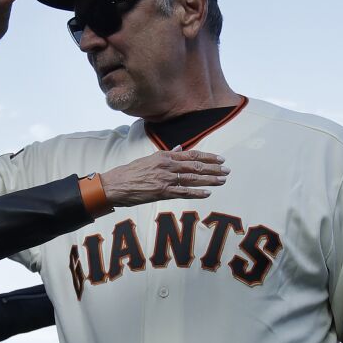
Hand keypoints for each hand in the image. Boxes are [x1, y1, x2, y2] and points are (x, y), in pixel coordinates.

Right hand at [100, 146, 228, 206]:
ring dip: (210, 180)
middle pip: (196, 166)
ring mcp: (166, 179)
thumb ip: (166, 154)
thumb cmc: (131, 172)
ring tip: (222, 180)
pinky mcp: (162, 192)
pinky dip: (197, 192)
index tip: (220, 159)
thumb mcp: (149, 158)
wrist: (116, 184)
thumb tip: (179, 149)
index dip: (208, 157)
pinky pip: (184, 192)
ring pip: (193, 178)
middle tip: (227, 171)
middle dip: (213, 168)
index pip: (192, 155)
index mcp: (165, 156)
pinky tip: (208, 193)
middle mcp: (167, 166)